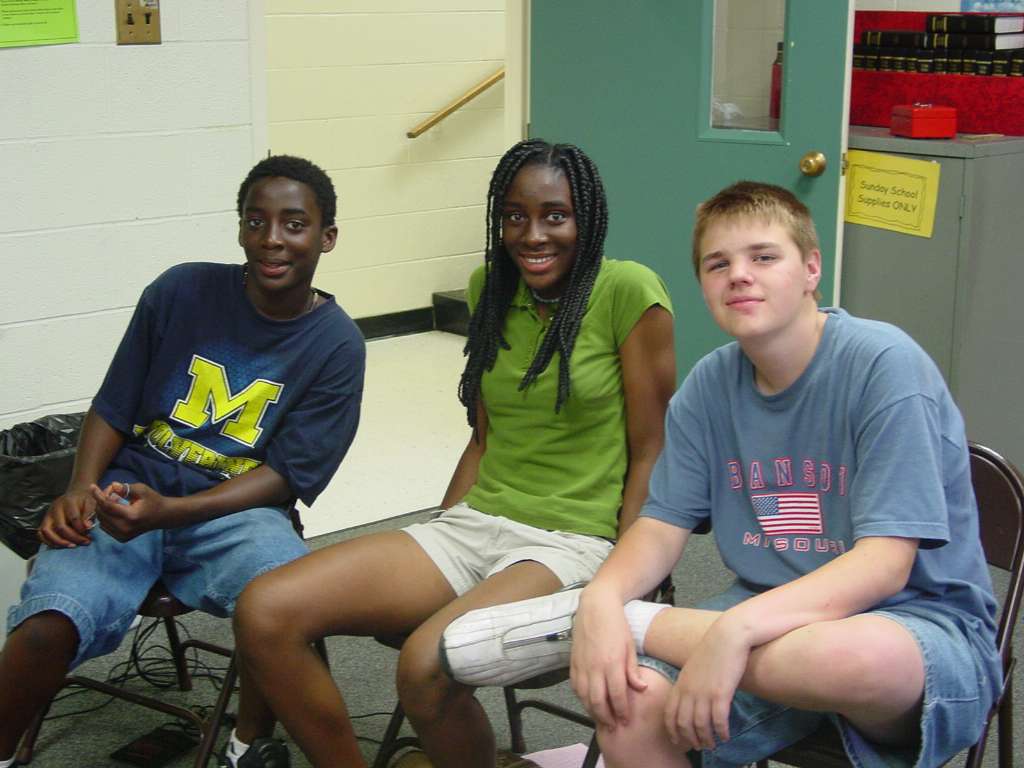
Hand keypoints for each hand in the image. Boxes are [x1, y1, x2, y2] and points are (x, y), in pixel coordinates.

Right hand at [39, 488, 97, 547]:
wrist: (77, 494)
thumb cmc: (85, 500)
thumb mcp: (91, 502)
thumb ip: (90, 514)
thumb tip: (87, 526)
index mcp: (68, 501)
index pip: (73, 518)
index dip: (82, 529)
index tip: (90, 535)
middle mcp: (55, 508)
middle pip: (60, 527)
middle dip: (74, 537)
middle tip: (86, 542)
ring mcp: (48, 515)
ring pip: (47, 531)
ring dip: (60, 542)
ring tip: (73, 546)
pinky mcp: (44, 521)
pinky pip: (41, 534)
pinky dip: (49, 542)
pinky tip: (62, 546)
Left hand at [91, 481, 170, 541]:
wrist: (163, 516)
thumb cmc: (153, 501)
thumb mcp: (142, 490)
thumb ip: (126, 488)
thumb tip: (113, 486)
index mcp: (130, 516)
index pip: (107, 506)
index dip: (98, 495)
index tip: (92, 486)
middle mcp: (125, 528)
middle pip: (102, 513)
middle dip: (102, 500)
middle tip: (111, 491)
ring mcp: (123, 535)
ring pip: (101, 520)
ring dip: (103, 509)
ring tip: (116, 501)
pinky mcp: (122, 539)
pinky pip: (105, 527)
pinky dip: (106, 517)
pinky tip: (116, 510)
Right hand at [570, 586, 647, 729]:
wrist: (596, 606)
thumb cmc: (617, 624)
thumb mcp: (630, 646)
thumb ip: (633, 670)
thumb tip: (641, 689)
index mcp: (612, 663)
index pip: (616, 696)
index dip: (622, 712)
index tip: (626, 720)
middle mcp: (594, 667)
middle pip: (598, 702)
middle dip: (606, 718)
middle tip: (613, 727)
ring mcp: (581, 665)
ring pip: (584, 697)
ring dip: (592, 711)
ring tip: (602, 719)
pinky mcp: (573, 662)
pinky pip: (575, 687)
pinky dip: (581, 698)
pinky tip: (589, 703)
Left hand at [664, 619, 749, 750]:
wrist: (728, 636)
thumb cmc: (713, 651)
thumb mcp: (693, 668)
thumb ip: (689, 684)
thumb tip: (691, 701)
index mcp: (680, 684)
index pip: (669, 714)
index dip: (672, 731)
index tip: (677, 741)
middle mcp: (688, 691)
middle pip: (683, 724)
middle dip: (689, 739)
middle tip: (697, 747)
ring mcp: (703, 693)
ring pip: (700, 726)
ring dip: (706, 739)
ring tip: (712, 745)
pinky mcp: (720, 694)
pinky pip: (718, 721)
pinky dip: (721, 732)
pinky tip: (726, 736)